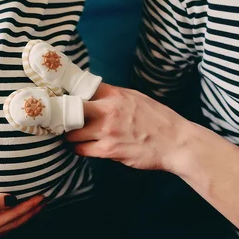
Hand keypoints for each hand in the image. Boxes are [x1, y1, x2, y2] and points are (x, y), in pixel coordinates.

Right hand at [0, 171, 44, 238]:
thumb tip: (10, 200)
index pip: (13, 216)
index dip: (29, 207)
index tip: (42, 197)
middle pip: (12, 225)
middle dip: (29, 214)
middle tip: (44, 202)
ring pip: (5, 229)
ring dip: (20, 219)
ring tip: (32, 210)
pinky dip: (7, 223)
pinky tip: (8, 218)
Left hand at [66, 83, 194, 171]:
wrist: (176, 143)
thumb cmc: (158, 120)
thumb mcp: (137, 98)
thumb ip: (114, 95)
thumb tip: (94, 93)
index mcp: (115, 94)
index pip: (82, 88)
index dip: (70, 94)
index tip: (62, 99)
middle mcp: (108, 110)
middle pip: (71, 110)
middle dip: (64, 116)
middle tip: (62, 120)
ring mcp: (106, 131)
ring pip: (72, 133)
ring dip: (70, 135)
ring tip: (73, 136)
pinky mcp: (108, 150)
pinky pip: (81, 149)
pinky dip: (79, 149)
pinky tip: (83, 147)